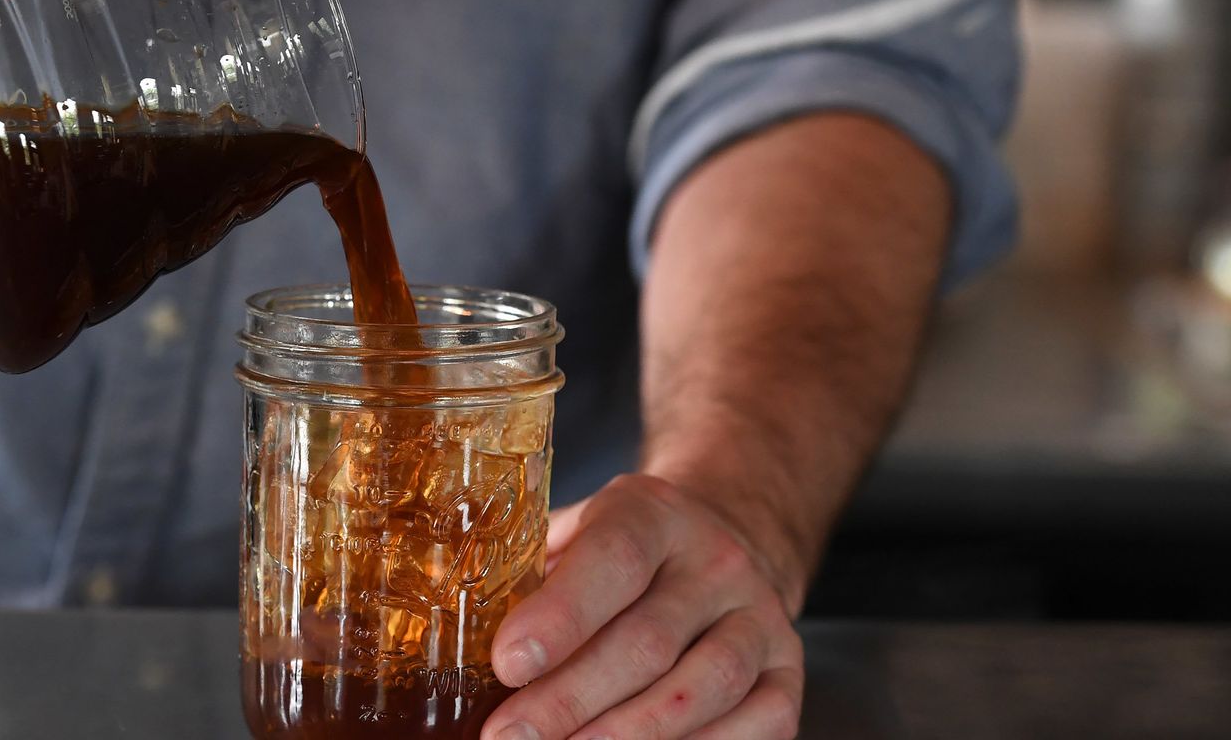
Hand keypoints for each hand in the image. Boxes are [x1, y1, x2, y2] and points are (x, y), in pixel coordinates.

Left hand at [481, 474, 804, 739]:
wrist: (725, 543)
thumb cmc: (621, 554)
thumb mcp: (573, 534)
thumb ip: (526, 570)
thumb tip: (443, 617)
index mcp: (652, 513)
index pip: (612, 561)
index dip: (560, 617)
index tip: (507, 663)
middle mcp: (716, 561)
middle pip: (645, 641)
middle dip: (568, 700)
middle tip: (507, 736)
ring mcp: (761, 619)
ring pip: (697, 690)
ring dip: (623, 738)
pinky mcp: (787, 674)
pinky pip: (754, 726)